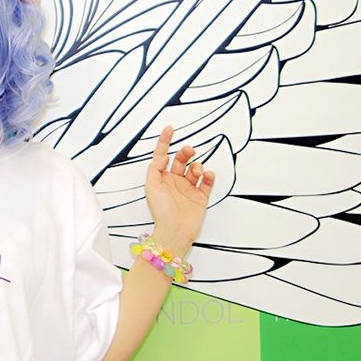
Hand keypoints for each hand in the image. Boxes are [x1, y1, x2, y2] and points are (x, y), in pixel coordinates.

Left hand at [143, 126, 213, 255]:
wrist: (175, 231)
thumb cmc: (161, 212)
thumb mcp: (151, 186)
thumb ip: (156, 168)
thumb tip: (162, 154)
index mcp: (161, 178)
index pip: (162, 155)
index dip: (165, 141)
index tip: (170, 129)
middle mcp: (174, 182)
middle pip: (181, 160)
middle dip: (186, 152)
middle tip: (189, 150)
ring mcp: (188, 189)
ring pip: (195, 169)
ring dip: (196, 165)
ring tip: (196, 171)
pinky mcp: (200, 197)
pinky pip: (207, 182)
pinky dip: (208, 176)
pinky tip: (206, 175)